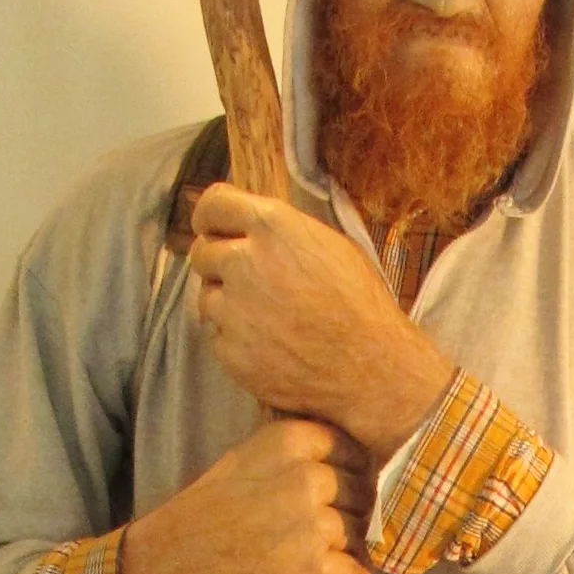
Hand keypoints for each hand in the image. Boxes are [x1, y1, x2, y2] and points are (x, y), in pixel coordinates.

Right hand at [121, 417, 372, 573]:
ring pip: (357, 534)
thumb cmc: (208, 512)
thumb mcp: (246, 460)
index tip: (337, 489)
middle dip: (348, 512)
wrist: (169, 564)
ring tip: (307, 554)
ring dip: (342, 549)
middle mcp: (303, 478)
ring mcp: (309, 527)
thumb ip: (298, 456)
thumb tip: (361, 464)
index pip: (351, 449)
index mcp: (287, 442)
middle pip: (360, 493)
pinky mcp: (309, 571)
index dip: (351, 472)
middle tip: (317, 529)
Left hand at [190, 184, 455, 457]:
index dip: (210, 216)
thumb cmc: (360, 305)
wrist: (371, 369)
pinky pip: (218, 337)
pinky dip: (237, 340)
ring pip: (207, 297)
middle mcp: (245, 263)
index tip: (211, 226)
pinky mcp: (231, 351)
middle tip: (247, 279)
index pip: (213, 205)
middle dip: (219, 262)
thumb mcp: (331, 245)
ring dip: (227, 304)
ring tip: (268, 318)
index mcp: (272, 227)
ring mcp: (233, 311)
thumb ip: (282, 232)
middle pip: (202, 252)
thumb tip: (251, 227)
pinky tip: (271, 345)